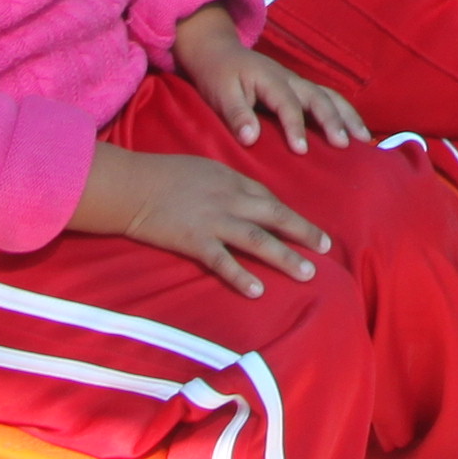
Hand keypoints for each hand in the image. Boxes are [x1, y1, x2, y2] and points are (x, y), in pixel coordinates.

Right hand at [109, 152, 329, 295]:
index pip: (269, 199)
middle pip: (275, 217)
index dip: (291, 215)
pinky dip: (242, 275)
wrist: (131, 185)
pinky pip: (223, 261)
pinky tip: (259, 290)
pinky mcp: (195, 241)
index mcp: (232, 180)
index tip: (308, 229)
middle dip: (304, 232)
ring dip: (285, 256)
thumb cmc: (162, 174)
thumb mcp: (202, 168)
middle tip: (326, 248)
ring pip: (258, 240)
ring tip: (307, 272)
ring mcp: (214, 221)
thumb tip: (243, 200)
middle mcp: (230, 199)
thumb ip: (226, 184)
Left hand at [172, 3, 367, 149]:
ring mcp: (298, 83)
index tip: (302, 150)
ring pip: (330, 96)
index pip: (287, 104)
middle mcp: (290, 79)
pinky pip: (329, 99)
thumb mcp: (220, 94)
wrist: (219, 51)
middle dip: (333, 121)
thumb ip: (236, 114)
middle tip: (344, 145)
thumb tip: (250, 138)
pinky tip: (356, 132)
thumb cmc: (219, 75)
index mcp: (270, 79)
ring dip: (348, 116)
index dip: (295, 126)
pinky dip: (345, 114)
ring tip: (364, 140)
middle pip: (318, 97)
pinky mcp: (301, 89)